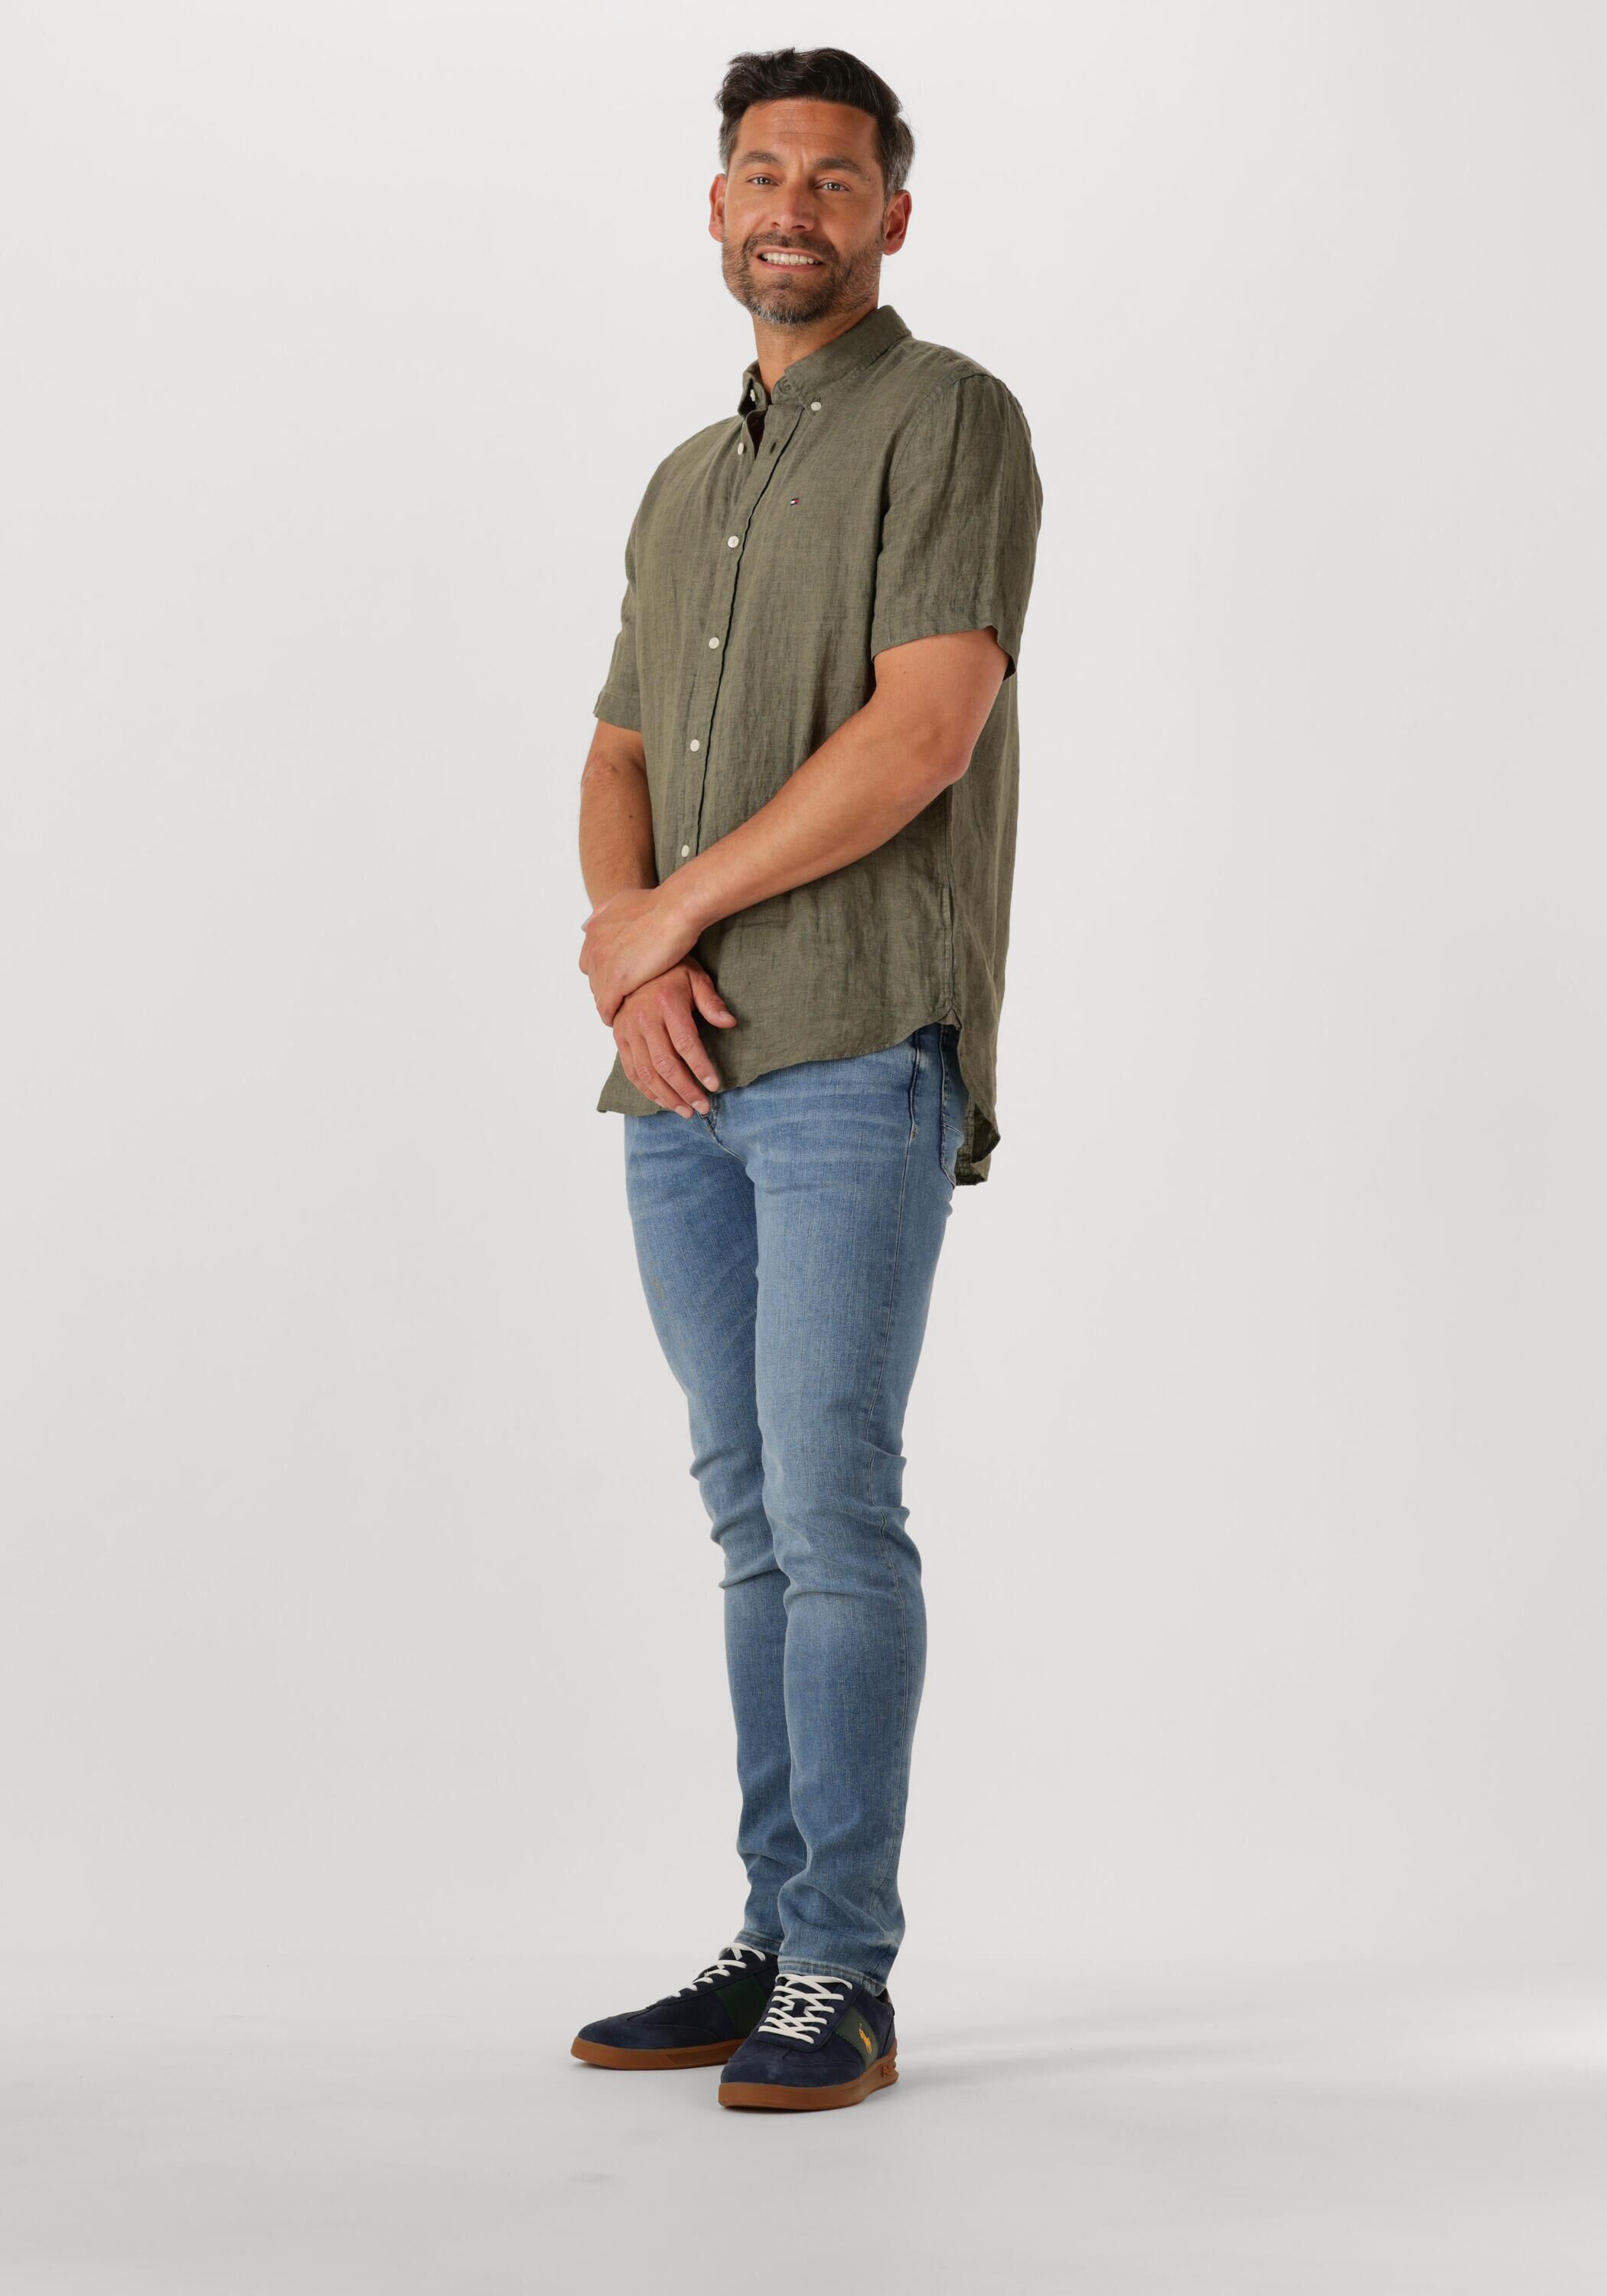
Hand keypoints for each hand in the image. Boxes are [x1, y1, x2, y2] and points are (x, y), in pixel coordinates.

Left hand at [579, 883, 699, 1025]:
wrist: (675, 910)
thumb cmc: (659, 904)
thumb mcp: (622, 900)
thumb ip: (604, 912)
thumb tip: (588, 923)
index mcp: (594, 929)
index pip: (590, 960)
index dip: (605, 970)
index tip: (620, 977)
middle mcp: (593, 947)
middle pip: (594, 978)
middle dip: (608, 986)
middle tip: (624, 996)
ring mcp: (602, 965)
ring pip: (599, 994)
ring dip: (610, 1002)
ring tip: (624, 1010)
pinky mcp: (615, 982)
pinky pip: (606, 1007)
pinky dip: (611, 1015)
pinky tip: (620, 1019)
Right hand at [613, 960, 736, 1115]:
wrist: (632, 963)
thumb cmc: (671, 972)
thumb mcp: (695, 977)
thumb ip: (711, 1002)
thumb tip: (729, 1023)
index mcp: (666, 1003)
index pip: (685, 1043)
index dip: (700, 1067)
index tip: (714, 1085)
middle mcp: (644, 1019)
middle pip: (665, 1064)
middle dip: (686, 1090)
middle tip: (703, 1107)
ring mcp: (628, 1030)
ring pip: (647, 1073)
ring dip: (667, 1097)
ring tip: (686, 1111)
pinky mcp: (619, 1038)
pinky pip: (632, 1071)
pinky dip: (647, 1090)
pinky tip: (664, 1101)